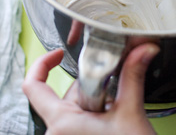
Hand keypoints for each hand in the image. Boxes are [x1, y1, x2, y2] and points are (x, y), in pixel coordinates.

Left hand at [22, 43, 159, 134]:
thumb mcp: (131, 112)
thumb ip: (133, 76)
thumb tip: (142, 51)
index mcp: (61, 123)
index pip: (33, 86)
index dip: (44, 63)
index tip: (59, 54)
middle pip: (66, 95)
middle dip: (91, 91)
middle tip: (111, 98)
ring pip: (75, 110)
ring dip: (96, 106)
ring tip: (113, 118)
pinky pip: (79, 123)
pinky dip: (96, 118)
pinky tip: (111, 125)